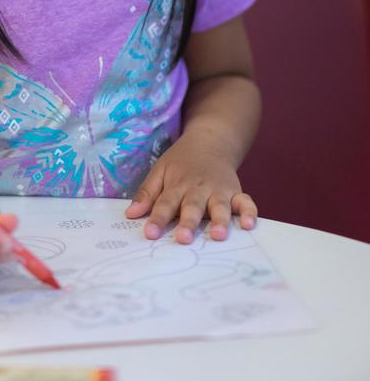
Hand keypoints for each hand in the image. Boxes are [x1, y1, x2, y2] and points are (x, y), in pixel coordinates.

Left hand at [125, 133, 257, 242]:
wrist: (210, 141)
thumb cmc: (181, 162)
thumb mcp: (160, 171)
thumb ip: (147, 193)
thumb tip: (131, 215)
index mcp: (177, 185)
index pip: (164, 203)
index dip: (157, 219)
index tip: (150, 234)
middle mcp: (198, 189)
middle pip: (192, 207)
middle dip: (188, 223)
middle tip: (183, 239)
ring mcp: (219, 191)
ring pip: (219, 207)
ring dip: (220, 220)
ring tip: (218, 235)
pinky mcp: (236, 192)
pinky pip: (246, 202)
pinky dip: (249, 213)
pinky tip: (249, 225)